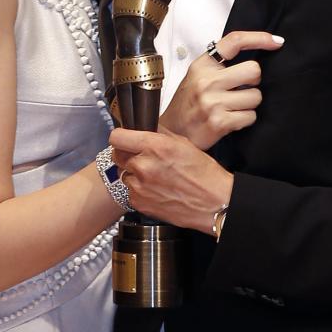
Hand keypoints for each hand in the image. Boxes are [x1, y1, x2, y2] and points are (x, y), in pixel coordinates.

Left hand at [109, 127, 233, 233]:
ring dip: (134, 173)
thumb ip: (159, 134)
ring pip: (124, 174)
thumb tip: (144, 128)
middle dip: (127, 154)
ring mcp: (139, 187)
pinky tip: (157, 189)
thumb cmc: (204, 174)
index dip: (121, 136)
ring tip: (155, 176)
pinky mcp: (139, 203)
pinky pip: (130, 191)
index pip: (117, 137)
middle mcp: (143, 166)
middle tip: (143, 158)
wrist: (214, 203)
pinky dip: (140, 190)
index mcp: (154, 147)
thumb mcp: (183, 143)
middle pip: (117, 155)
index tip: (125, 139)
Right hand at [159, 30, 282, 149]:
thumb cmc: (188, 104)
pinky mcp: (220, 122)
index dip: (259, 38)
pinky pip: (250, 117)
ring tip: (232, 108)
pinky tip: (230, 121)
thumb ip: (219, 66)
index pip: (234, 41)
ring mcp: (213, 102)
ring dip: (249, 104)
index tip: (276, 42)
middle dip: (253, 82)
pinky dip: (245, 120)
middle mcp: (206, 81)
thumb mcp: (197, 77)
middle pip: (254, 70)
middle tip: (242, 89)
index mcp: (202, 65)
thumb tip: (255, 62)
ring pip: (256, 97)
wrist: (170, 134)